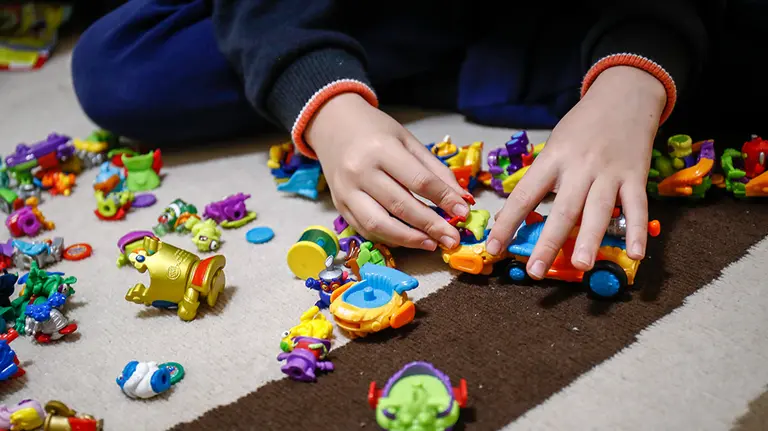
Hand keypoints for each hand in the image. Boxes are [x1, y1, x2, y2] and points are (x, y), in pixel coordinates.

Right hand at [306, 93, 468, 250]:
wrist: (333, 126)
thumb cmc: (375, 131)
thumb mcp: (408, 140)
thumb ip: (435, 170)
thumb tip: (461, 199)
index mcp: (381, 149)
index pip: (419, 180)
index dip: (444, 199)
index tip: (463, 212)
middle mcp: (360, 172)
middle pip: (401, 206)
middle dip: (431, 226)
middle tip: (453, 239)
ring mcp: (346, 191)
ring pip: (379, 225)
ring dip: (409, 239)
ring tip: (432, 244)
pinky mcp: (339, 205)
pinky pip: (365, 229)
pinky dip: (389, 238)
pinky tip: (408, 239)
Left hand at [487, 66, 664, 277]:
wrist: (624, 94)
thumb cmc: (582, 125)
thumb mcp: (554, 145)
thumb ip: (541, 179)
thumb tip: (518, 216)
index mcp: (553, 159)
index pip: (525, 196)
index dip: (508, 224)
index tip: (493, 249)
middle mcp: (580, 167)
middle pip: (562, 208)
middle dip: (548, 242)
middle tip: (535, 271)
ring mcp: (609, 172)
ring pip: (598, 210)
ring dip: (590, 239)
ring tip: (582, 265)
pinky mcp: (635, 176)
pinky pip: (637, 207)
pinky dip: (637, 231)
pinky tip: (635, 254)